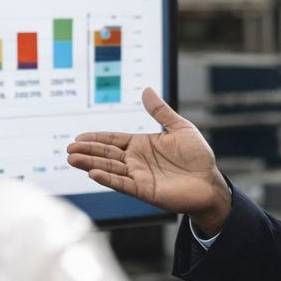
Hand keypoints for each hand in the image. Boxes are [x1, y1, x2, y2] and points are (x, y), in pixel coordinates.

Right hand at [66, 87, 232, 234]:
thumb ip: (161, 111)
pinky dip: (108, 179)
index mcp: (141, 145)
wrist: (211, 182)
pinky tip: (94, 174)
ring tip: (73, 159)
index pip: (113, 140)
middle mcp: (136, 161)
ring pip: (110, 169)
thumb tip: (147, 90)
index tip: (78, 137)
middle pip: (106, 154)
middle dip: (87, 151)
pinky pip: (123, 184)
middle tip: (69, 148)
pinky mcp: (145, 190)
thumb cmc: (198, 157)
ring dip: (91, 164)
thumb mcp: (180, 127)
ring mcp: (139, 176)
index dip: (96, 138)